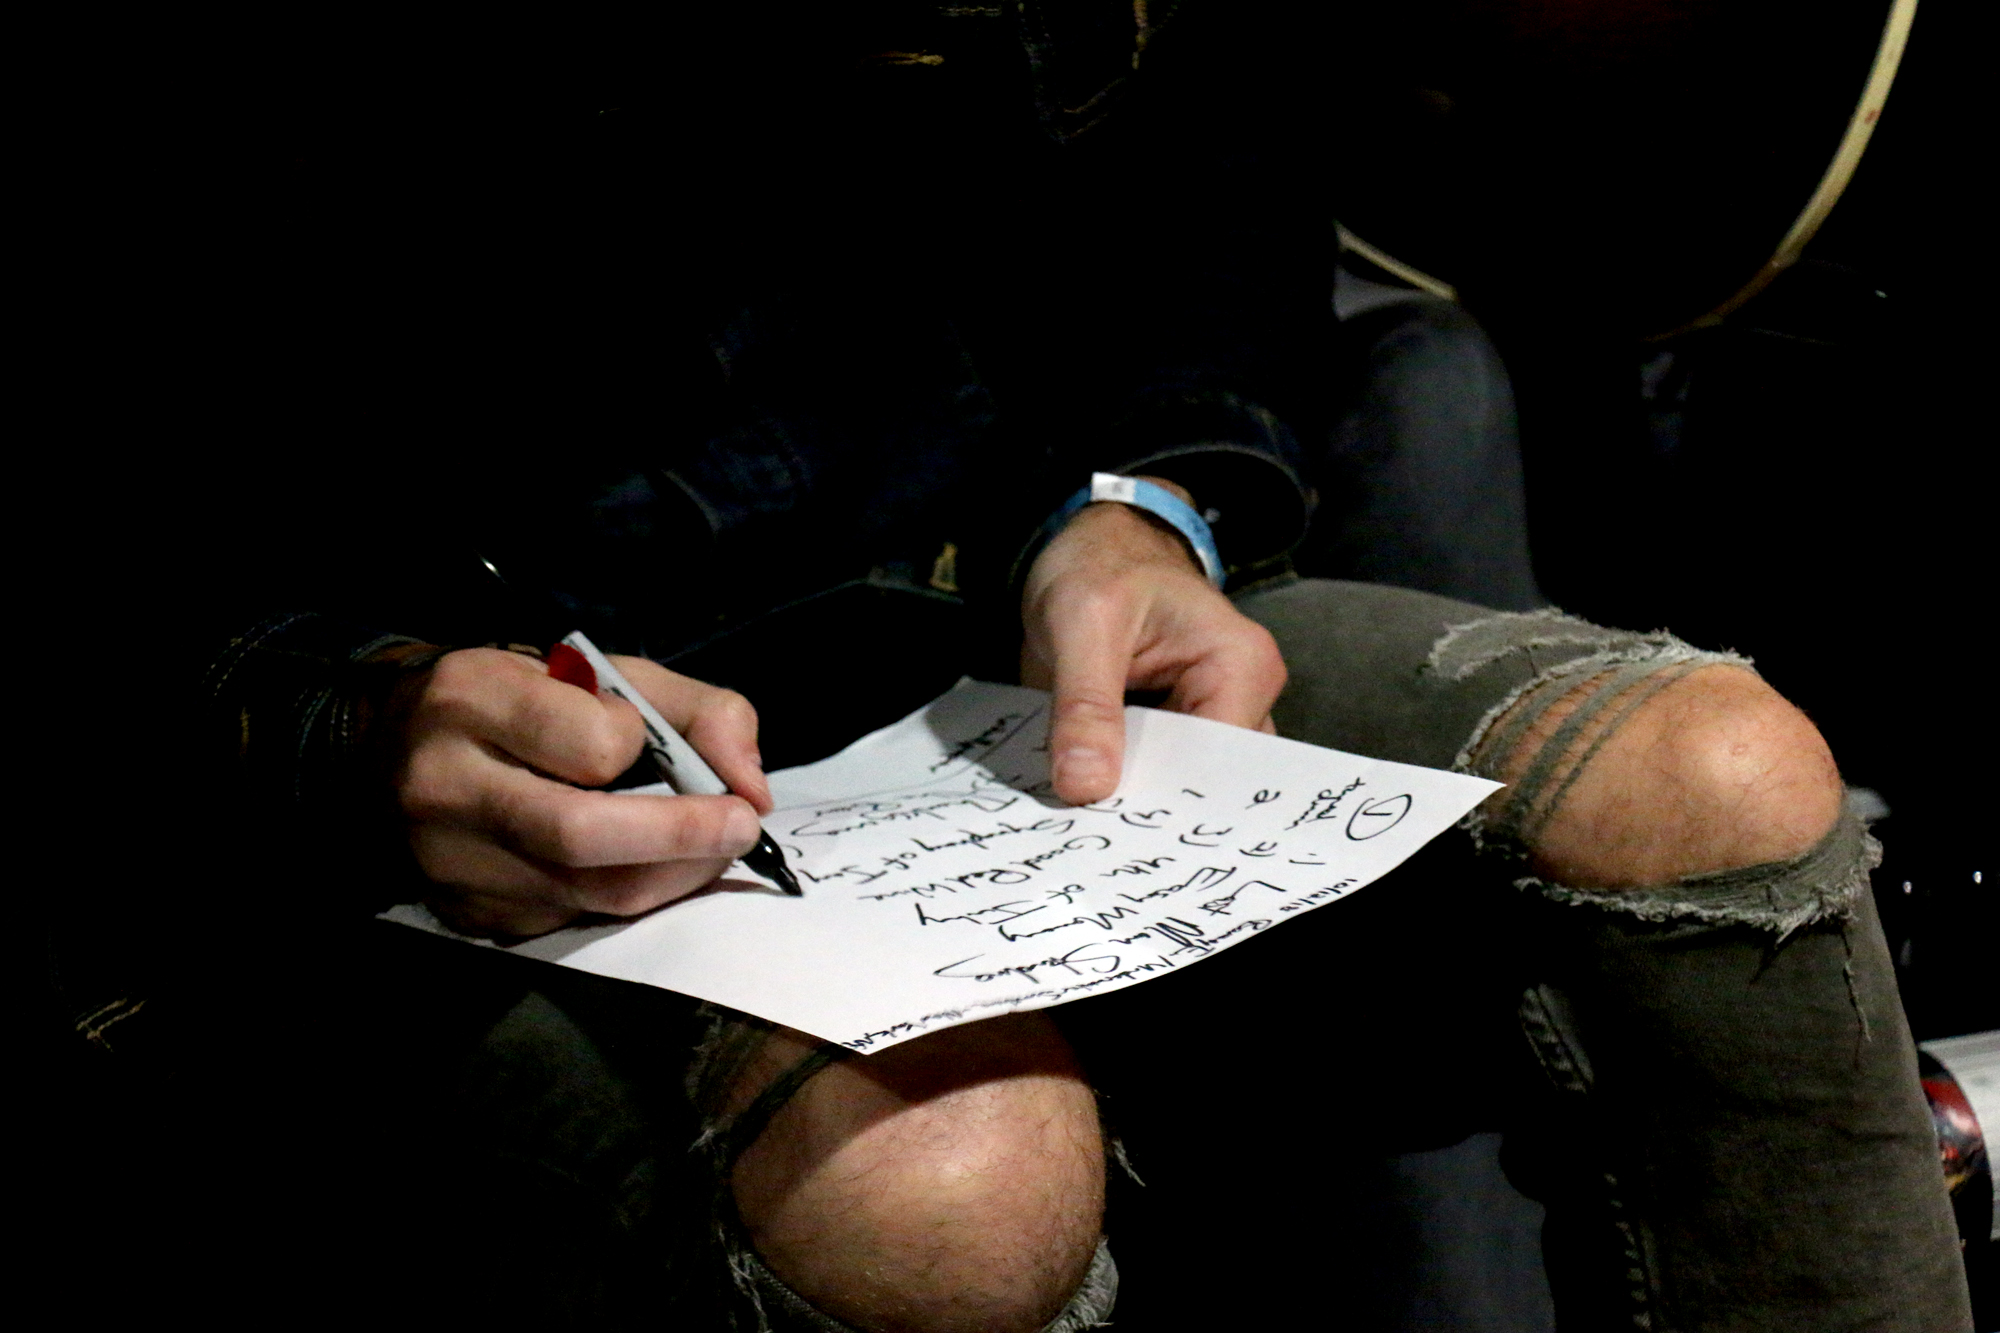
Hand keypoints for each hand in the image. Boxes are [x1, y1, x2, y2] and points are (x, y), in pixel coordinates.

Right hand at [390, 648, 769, 935]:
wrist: (394, 750)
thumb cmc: (524, 702)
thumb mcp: (607, 674)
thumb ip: (699, 712)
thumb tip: (753, 789)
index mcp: (474, 700)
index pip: (591, 743)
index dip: (641, 745)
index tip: (655, 740)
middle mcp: (446, 784)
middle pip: (583, 836)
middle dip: (683, 838)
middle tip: (742, 827)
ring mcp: (448, 862)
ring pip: (588, 893)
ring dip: (670, 876)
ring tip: (709, 848)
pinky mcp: (463, 915)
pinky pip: (571, 921)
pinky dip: (626, 899)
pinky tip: (644, 869)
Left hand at [1021, 481, 1285, 804]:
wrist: (1091, 547)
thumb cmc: (1101, 565)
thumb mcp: (1081, 622)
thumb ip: (1085, 704)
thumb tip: (1085, 787)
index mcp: (1241, 665)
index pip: (1219, 763)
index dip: (1165, 798)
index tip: (1109, 824)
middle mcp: (1241, 699)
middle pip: (1203, 782)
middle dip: (1145, 804)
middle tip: (1084, 831)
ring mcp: (1210, 718)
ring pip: (1176, 784)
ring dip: (1127, 799)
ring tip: (1077, 820)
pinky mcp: (1175, 730)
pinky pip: (1151, 772)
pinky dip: (1115, 783)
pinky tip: (1077, 800)